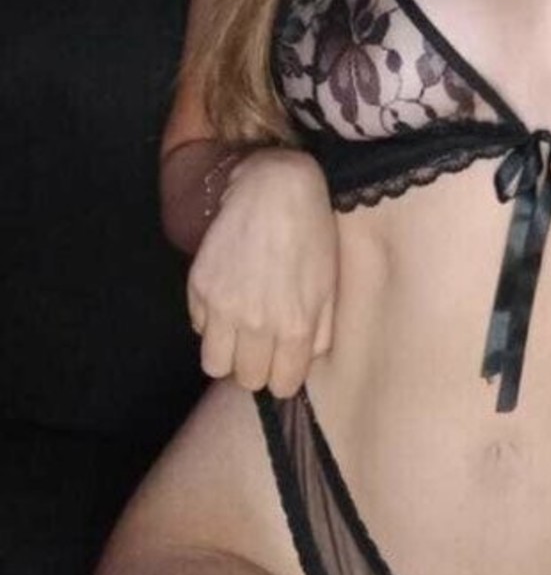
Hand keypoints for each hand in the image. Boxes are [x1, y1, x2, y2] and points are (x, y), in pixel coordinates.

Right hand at [186, 149, 337, 397]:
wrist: (275, 188)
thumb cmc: (312, 235)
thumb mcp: (329, 286)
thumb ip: (319, 333)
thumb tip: (302, 363)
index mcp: (294, 327)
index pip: (281, 386)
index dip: (282, 374)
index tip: (282, 358)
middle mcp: (256, 324)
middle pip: (246, 379)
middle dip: (255, 365)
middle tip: (261, 340)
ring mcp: (222, 306)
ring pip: (214, 363)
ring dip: (227, 351)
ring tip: (239, 327)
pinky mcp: (199, 286)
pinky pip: (198, 326)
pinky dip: (210, 319)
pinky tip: (228, 293)